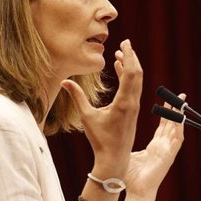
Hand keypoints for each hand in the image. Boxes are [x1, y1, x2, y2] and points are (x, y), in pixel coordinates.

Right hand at [61, 39, 142, 177]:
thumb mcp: (87, 117)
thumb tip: (64, 81)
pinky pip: (133, 88)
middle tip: (125, 44)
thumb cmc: (100, 140)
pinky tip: (120, 69)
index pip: (130, 73)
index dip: (129, 56)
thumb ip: (77, 97)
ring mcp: (135, 107)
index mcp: (123, 103)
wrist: (114, 158)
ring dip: (130, 66)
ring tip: (121, 54)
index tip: (125, 43)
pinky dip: (128, 77)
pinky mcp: (133, 110)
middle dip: (131, 57)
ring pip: (137, 81)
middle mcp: (132, 103)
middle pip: (137, 73)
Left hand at [122, 94, 185, 200]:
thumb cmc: (131, 178)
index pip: (162, 126)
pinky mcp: (169, 157)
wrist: (136, 193)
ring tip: (182, 103)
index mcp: (154, 147)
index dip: (165, 114)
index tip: (166, 101)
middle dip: (175, 110)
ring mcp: (167, 151)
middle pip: (171, 125)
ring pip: (177, 130)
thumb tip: (118, 137)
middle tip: (179, 96)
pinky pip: (177, 141)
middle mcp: (163, 147)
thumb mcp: (129, 155)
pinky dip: (179, 130)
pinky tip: (180, 119)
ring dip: (180, 117)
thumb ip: (127, 145)